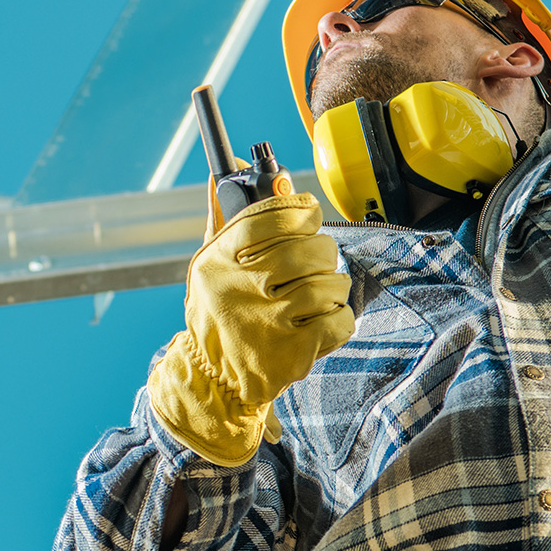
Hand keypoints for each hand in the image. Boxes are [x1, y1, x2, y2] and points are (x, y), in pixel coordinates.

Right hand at [147, 186, 353, 465]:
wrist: (212, 381)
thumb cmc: (217, 313)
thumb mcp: (209, 265)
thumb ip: (224, 216)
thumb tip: (230, 168)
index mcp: (217, 261)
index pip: (268, 217)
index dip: (298, 209)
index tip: (309, 213)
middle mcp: (239, 289)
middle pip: (307, 248)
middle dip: (323, 251)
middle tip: (318, 261)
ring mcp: (266, 324)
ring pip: (328, 284)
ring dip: (334, 287)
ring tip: (321, 294)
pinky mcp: (291, 355)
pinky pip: (339, 321)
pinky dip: (340, 319)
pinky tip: (323, 321)